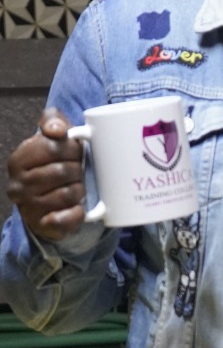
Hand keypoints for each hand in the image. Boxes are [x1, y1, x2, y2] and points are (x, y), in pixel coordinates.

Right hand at [6, 108, 86, 239]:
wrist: (50, 201)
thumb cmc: (54, 164)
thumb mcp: (52, 136)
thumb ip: (52, 121)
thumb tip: (56, 130)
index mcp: (18, 160)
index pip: (52, 147)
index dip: (72, 149)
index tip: (75, 152)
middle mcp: (18, 185)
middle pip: (62, 171)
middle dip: (78, 170)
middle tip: (78, 172)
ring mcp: (28, 207)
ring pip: (68, 194)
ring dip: (79, 190)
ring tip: (77, 188)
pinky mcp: (42, 226)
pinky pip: (66, 218)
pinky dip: (77, 213)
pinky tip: (77, 207)